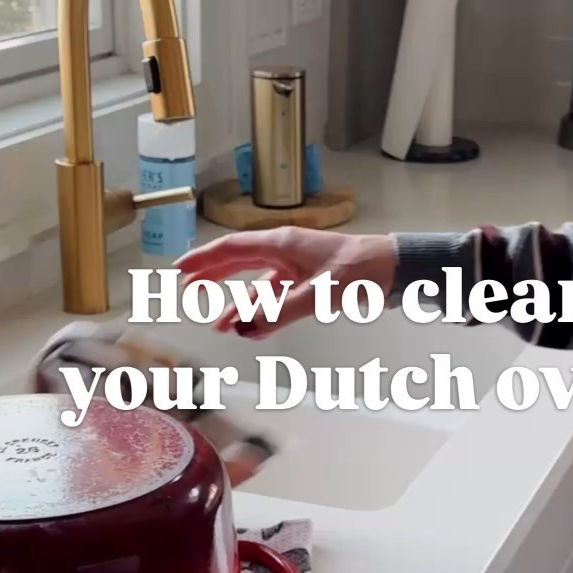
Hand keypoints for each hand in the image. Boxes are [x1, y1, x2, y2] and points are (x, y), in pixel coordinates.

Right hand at [174, 228, 397, 336]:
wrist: (393, 269)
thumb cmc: (361, 270)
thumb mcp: (320, 293)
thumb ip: (281, 311)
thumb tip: (246, 327)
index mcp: (281, 243)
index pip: (231, 249)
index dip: (202, 260)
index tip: (179, 270)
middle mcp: (283, 251)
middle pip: (237, 262)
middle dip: (211, 277)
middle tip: (186, 291)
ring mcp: (295, 267)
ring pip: (256, 285)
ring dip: (238, 305)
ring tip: (220, 325)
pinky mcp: (308, 281)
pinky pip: (276, 297)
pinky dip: (263, 313)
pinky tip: (253, 328)